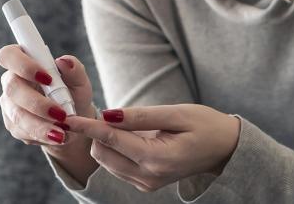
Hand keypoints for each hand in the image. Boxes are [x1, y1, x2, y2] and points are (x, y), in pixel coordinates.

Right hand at [0, 44, 94, 146]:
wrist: (73, 120)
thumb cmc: (73, 93)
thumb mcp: (80, 81)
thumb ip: (74, 69)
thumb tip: (63, 61)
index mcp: (25, 61)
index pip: (9, 55)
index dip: (23, 65)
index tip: (47, 78)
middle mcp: (12, 81)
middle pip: (12, 87)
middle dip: (37, 103)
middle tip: (61, 114)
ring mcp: (9, 103)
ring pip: (17, 114)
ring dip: (41, 125)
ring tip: (63, 132)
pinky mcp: (12, 123)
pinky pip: (22, 131)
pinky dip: (42, 135)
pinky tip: (57, 136)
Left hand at [62, 104, 240, 191]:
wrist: (225, 149)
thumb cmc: (206, 125)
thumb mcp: (176, 114)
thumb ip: (140, 116)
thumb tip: (108, 115)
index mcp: (157, 158)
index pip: (111, 140)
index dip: (88, 126)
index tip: (69, 117)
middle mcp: (148, 176)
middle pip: (103, 153)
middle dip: (96, 133)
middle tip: (101, 110)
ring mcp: (146, 182)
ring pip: (108, 161)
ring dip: (104, 141)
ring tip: (117, 121)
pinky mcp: (146, 182)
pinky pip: (118, 165)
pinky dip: (114, 148)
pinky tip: (125, 133)